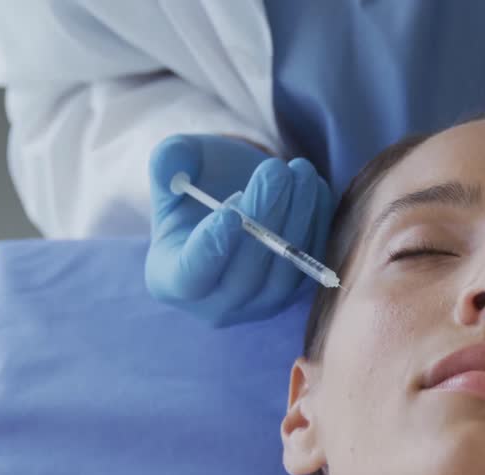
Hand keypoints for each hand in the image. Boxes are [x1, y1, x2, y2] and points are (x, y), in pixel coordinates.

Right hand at [147, 134, 333, 326]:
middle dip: (264, 217)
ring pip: (282, 272)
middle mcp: (214, 303)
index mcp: (170, 279)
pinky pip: (308, 266)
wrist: (234, 195)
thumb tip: (171, 164)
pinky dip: (316, 226)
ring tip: (300, 170)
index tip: (230, 214)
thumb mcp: (176, 163)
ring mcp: (257, 305)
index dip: (210, 249)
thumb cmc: (197, 182)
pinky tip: (315, 187)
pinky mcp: (293, 294)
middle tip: (275, 170)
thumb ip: (168, 161)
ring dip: (297, 218)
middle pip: (243, 275)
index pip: (190, 277)